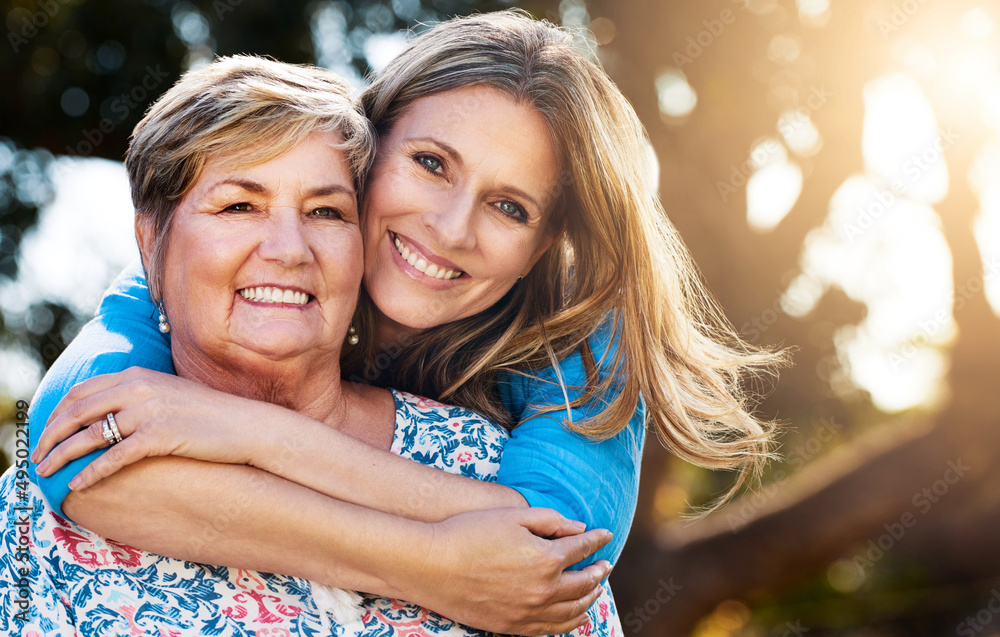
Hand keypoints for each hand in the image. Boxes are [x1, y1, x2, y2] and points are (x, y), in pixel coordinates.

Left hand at [33, 367, 277, 488]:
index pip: (82, 390)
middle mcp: (138, 388)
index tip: (46, 431)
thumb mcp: (170, 394)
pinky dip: (90, 472)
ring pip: (89, 435)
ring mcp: (148, 411)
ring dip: (62, 455)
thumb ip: (139, 395)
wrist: (246, 425)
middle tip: (36, 456)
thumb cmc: (211, 415)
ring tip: (46, 473)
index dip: (57, 412)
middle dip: (50, 435)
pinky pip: (113, 456)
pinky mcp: (159, 435)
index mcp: (138, 375)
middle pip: (77, 411)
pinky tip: (78, 485)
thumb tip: (112, 412)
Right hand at [412, 507, 612, 634]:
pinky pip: (552, 630)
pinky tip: (574, 615)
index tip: (604, 535)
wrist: (432, 564)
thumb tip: (579, 528)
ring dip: (589, 598)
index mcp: (547, 558)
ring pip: (572, 611)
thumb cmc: (470, 532)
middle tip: (605, 564)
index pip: (583, 549)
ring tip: (595, 589)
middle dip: (598, 571)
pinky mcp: (513, 627)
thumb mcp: (513, 515)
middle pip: (584, 583)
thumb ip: (550, 520)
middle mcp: (544, 590)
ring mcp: (529, 612)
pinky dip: (570, 623)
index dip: (597, 540)